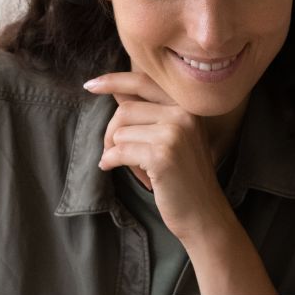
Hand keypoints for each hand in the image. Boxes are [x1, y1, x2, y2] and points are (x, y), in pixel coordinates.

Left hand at [85, 71, 229, 243]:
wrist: (204, 213)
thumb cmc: (184, 177)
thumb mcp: (173, 137)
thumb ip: (148, 113)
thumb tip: (115, 90)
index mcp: (188, 106)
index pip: (144, 82)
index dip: (114, 81)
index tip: (90, 85)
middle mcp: (184, 114)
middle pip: (126, 109)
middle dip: (111, 131)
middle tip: (110, 150)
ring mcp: (174, 133)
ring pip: (121, 131)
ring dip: (114, 150)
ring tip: (126, 165)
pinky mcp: (162, 155)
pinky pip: (120, 151)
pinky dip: (110, 161)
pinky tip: (110, 168)